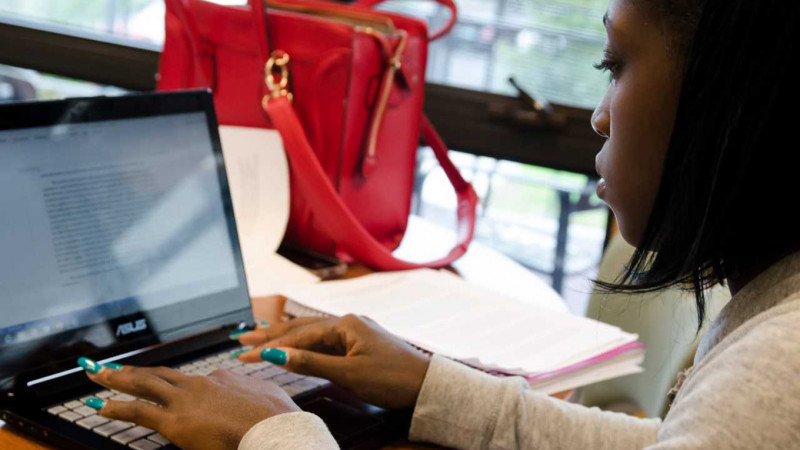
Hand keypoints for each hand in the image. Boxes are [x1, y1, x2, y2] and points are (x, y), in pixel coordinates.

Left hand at [81, 361, 299, 449]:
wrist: (275, 430)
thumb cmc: (277, 421)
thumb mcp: (269, 400)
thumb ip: (255, 396)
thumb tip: (258, 401)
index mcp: (223, 379)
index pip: (195, 381)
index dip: (177, 386)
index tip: (168, 389)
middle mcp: (200, 383)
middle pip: (159, 374)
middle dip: (130, 370)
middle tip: (106, 366)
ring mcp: (186, 399)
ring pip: (143, 384)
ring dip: (116, 379)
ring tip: (95, 374)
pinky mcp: (176, 420)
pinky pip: (139, 410)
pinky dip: (116, 407)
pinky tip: (98, 406)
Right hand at [236, 315, 430, 409]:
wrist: (427, 385)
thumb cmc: (392, 378)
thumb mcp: (348, 373)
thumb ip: (311, 363)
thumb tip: (277, 356)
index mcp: (345, 324)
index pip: (298, 335)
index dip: (270, 347)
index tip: (244, 355)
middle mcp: (349, 323)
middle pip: (302, 328)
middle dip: (271, 335)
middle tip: (242, 339)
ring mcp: (356, 333)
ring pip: (313, 335)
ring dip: (286, 338)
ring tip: (261, 336)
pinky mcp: (361, 345)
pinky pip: (326, 343)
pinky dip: (306, 346)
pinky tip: (296, 347)